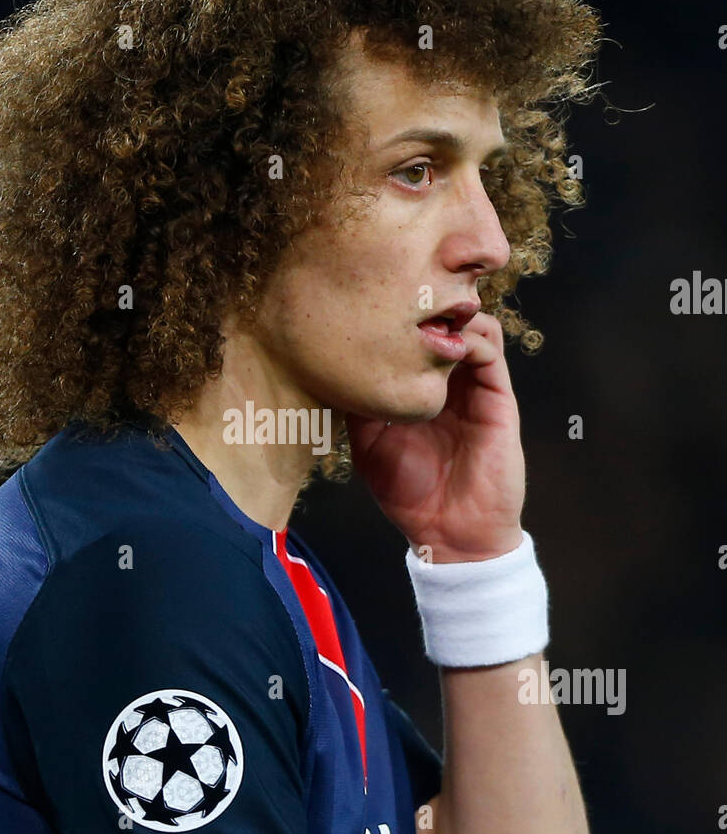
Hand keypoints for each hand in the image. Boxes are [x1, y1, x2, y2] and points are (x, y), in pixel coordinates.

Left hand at [346, 313, 525, 561]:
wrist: (450, 535)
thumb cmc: (410, 496)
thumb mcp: (368, 447)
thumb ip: (359, 409)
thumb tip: (336, 370)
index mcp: (420, 391)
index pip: (415, 339)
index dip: (398, 318)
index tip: (371, 307)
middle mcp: (449, 383)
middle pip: (446, 324)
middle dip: (426, 304)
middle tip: (399, 299)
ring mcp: (475, 388)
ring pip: (473, 327)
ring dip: (451, 315)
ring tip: (424, 319)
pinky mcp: (498, 399)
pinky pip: (491, 352)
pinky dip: (472, 337)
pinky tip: (445, 345)